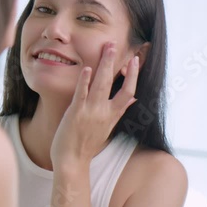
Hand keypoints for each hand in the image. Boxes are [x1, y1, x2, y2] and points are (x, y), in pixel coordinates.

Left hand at [50, 42, 138, 166]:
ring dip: (105, 64)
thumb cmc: (86, 144)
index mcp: (112, 115)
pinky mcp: (76, 113)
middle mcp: (104, 112)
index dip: (133, 75)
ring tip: (107, 48)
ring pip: (101, 84)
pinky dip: (85, 81)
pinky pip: (81, 94)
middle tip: (116, 44)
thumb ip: (119, 111)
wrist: (72, 161)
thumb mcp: (107, 127)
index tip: (135, 60)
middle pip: (116, 83)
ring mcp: (91, 112)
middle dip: (117, 62)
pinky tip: (87, 68)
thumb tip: (134, 98)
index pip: (129, 91)